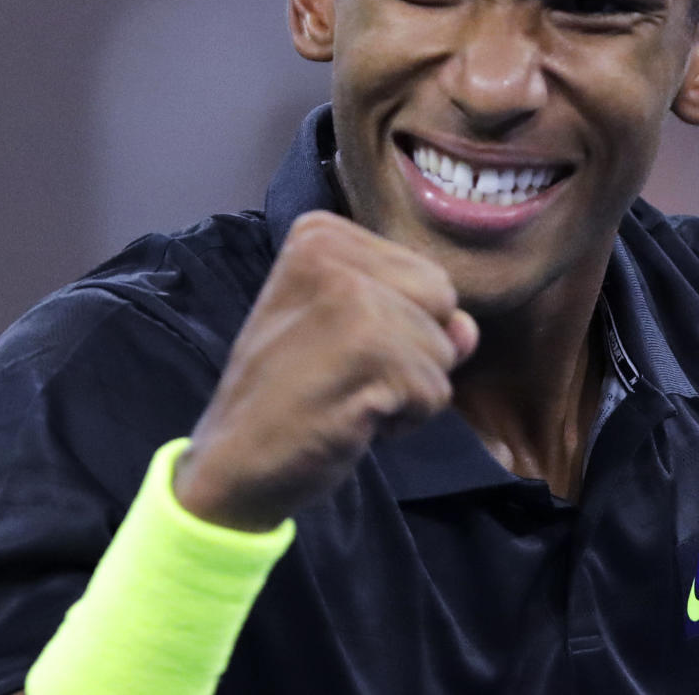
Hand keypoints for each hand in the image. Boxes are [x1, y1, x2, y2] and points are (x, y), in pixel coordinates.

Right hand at [172, 211, 477, 530]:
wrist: (232, 464)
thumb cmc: (292, 393)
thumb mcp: (353, 330)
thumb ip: (417, 313)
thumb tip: (466, 330)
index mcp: (319, 234)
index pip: (424, 273)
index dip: (400, 321)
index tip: (340, 345)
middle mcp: (330, 253)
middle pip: (441, 298)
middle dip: (414, 348)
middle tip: (347, 371)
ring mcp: (348, 299)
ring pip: (443, 347)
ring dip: (407, 389)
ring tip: (345, 394)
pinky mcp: (366, 350)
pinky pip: (435, 390)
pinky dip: (405, 419)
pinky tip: (352, 419)